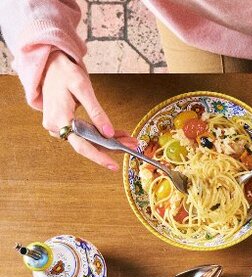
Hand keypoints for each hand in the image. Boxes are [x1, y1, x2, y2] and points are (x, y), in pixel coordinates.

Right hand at [40, 51, 134, 169]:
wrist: (49, 66)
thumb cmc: (64, 73)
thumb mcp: (83, 88)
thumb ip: (96, 112)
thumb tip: (109, 132)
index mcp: (58, 118)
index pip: (81, 145)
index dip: (99, 157)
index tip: (114, 166)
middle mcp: (55, 126)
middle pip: (86, 144)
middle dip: (111, 147)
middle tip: (132, 145)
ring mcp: (58, 126)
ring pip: (87, 140)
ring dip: (108, 141)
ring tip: (128, 140)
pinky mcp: (64, 124)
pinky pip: (84, 134)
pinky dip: (101, 135)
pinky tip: (117, 135)